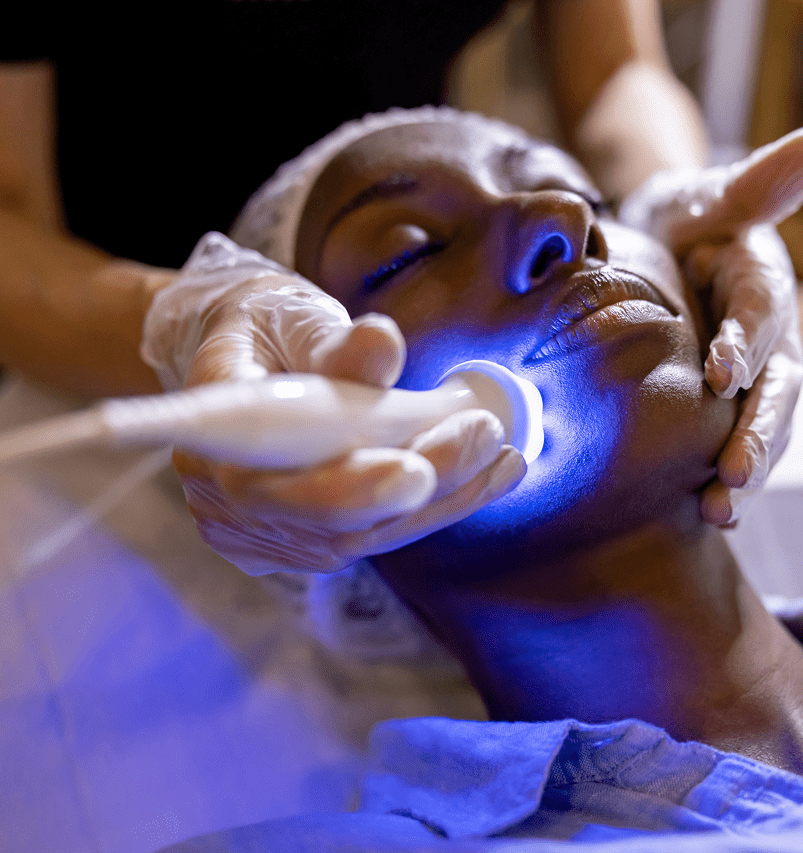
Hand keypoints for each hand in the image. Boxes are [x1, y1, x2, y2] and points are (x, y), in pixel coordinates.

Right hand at [141, 232, 524, 573]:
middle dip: (422, 487)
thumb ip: (334, 341)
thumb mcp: (293, 315)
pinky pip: (369, 537)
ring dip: (442, 499)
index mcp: (207, 436)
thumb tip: (382, 342)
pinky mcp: (294, 542)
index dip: (343, 488)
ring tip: (501, 455)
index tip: (415, 471)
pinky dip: (432, 507)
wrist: (239, 358)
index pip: (268, 480)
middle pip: (328, 520)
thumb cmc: (265, 329)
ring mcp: (257, 533)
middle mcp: (223, 501)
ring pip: (359, 538)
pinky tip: (484, 474)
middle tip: (486, 438)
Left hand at [619, 128, 802, 525]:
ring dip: (746, 471)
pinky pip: (737, 442)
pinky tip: (709, 515)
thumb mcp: (707, 197)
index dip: (748, 340)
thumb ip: (749, 185)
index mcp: (763, 281)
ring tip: (720, 512)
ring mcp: (755, 375)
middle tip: (733, 476)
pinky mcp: (731, 403)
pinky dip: (728, 478)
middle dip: (758, 433)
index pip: (763, 311)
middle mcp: (771, 335)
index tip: (722, 374)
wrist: (662, 251)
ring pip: (765, 427)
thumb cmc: (683, 220)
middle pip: (777, 388)